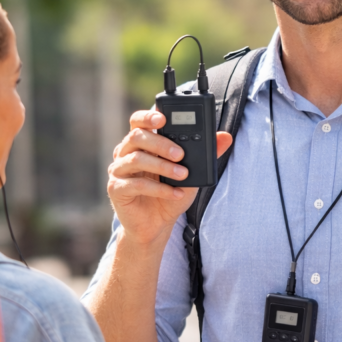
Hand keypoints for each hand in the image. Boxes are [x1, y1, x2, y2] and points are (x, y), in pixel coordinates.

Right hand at [107, 110, 233, 246]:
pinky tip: (175, 193)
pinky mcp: (116, 189)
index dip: (148, 116)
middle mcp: (126, 153)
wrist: (157, 225)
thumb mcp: (192, 172)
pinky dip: (159, 189)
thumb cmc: (171, 194)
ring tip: (182, 175)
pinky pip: (135, 184)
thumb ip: (206, 154)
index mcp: (142, 143)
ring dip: (162, 166)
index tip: (163, 118)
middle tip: (181, 154)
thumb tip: (225, 137)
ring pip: (136, 159)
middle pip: (136, 136)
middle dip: (161, 143)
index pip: (139, 121)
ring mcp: (118, 170)